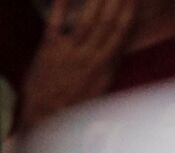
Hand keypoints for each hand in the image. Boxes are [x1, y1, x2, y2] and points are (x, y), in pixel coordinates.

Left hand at [17, 0, 136, 130]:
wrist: (45, 119)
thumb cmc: (73, 105)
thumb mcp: (100, 88)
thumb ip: (110, 64)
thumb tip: (122, 43)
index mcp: (104, 66)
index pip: (121, 32)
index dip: (129, 10)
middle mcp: (89, 57)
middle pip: (107, 21)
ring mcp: (68, 52)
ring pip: (87, 20)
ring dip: (96, 0)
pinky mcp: (48, 50)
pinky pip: (55, 24)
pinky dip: (60, 6)